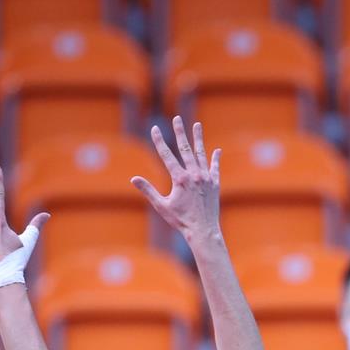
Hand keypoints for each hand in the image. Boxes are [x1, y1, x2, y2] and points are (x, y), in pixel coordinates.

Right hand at [131, 116, 220, 240]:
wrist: (203, 231)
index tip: (154, 128)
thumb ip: (148, 190)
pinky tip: (216, 150)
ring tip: (197, 125)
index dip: (159, 141)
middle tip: (177, 119)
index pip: (167, 155)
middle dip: (180, 132)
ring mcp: (206, 178)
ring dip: (198, 138)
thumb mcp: (162, 206)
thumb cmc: (181, 220)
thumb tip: (133, 179)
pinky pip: (214, 167)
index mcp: (180, 179)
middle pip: (185, 149)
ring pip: (201, 153)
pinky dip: (215, 159)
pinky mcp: (215, 183)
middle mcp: (194, 174)